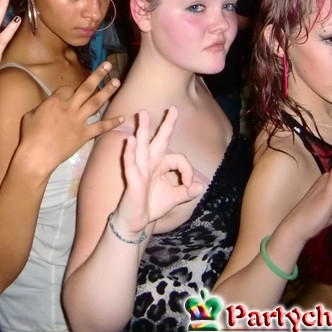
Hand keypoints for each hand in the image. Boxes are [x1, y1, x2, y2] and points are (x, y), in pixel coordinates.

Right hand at [19, 62, 122, 171]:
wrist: (37, 155)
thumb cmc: (30, 135)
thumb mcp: (30, 115)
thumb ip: (42, 107)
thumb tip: (48, 105)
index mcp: (55, 101)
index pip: (67, 89)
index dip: (69, 90)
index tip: (70, 93)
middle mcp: (70, 107)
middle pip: (86, 88)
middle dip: (98, 75)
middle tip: (108, 65)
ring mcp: (79, 120)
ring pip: (96, 102)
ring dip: (107, 91)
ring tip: (117, 81)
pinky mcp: (84, 134)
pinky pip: (101, 127)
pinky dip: (112, 123)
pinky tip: (122, 118)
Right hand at [112, 108, 204, 235]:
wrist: (136, 222)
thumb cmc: (152, 206)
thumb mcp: (175, 198)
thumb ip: (187, 191)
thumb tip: (201, 185)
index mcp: (161, 165)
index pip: (178, 158)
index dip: (188, 170)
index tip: (190, 185)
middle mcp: (150, 163)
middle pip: (159, 140)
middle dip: (166, 125)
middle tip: (172, 109)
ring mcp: (140, 169)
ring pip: (142, 146)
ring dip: (143, 130)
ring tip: (143, 114)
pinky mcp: (132, 178)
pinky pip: (131, 163)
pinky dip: (130, 152)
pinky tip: (130, 140)